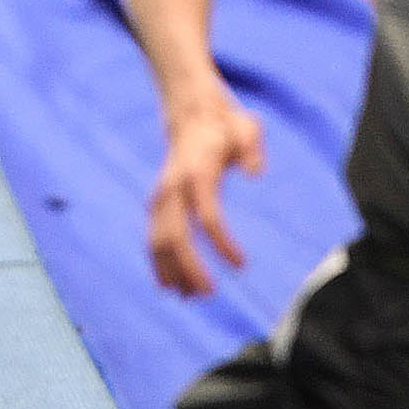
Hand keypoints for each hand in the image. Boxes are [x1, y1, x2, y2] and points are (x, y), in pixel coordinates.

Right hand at [146, 89, 265, 295]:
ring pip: (158, 237)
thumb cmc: (226, 124)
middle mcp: (174, 185)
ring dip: (170, 269)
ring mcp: (162, 193)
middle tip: (208, 294)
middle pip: (174, 233)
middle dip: (188, 267)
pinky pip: (154, 234)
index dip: (222, 243)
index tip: (242, 265)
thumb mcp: (247, 127)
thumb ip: (251, 148)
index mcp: (197, 171)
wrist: (191, 110)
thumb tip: (254, 173)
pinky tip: (169, 283)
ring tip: (188, 298)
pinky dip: (158, 260)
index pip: (206, 215)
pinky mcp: (160, 200)